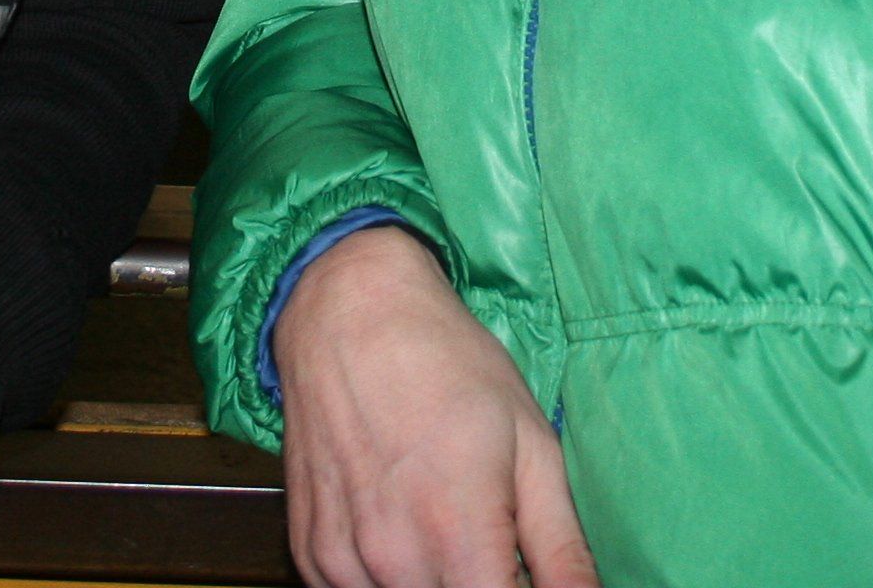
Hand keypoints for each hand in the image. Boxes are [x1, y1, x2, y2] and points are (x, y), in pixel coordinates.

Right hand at [270, 224, 597, 587]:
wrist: (348, 311)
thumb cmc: (449, 365)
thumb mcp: (532, 444)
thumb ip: (563, 547)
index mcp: (459, 536)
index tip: (522, 567)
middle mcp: (394, 560)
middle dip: (478, 580)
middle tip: (487, 532)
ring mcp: (341, 560)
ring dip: (432, 579)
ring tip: (439, 516)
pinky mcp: (309, 552)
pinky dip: (383, 576)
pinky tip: (398, 521)